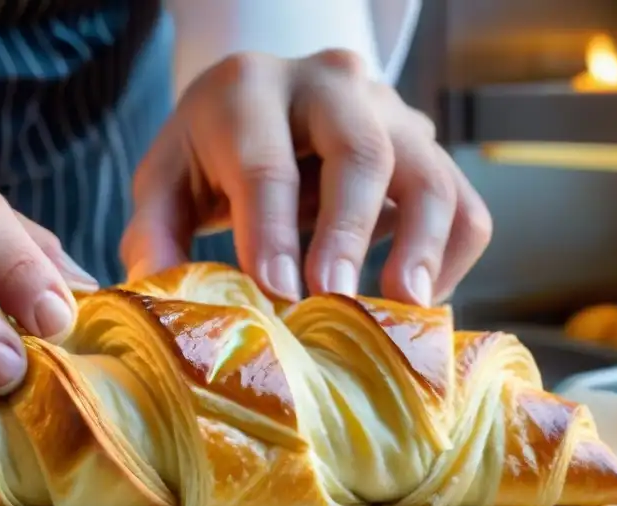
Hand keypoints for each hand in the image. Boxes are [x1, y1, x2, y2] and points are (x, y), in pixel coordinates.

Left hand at [121, 49, 492, 304]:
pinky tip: (414, 300)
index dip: (272, 230)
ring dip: (422, 246)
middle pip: (360, 152)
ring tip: (402, 308)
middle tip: (336, 299)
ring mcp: (389, 112)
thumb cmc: (208, 153)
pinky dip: (451, 256)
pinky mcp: (426, 148)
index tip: (277, 292)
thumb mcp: (165, 182)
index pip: (265, 163)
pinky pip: (463, 202)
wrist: (261, 103)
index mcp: (249, 91)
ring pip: (429, 173)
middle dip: (348, 232)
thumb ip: (153, 235)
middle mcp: (329, 87)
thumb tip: (159, 296)